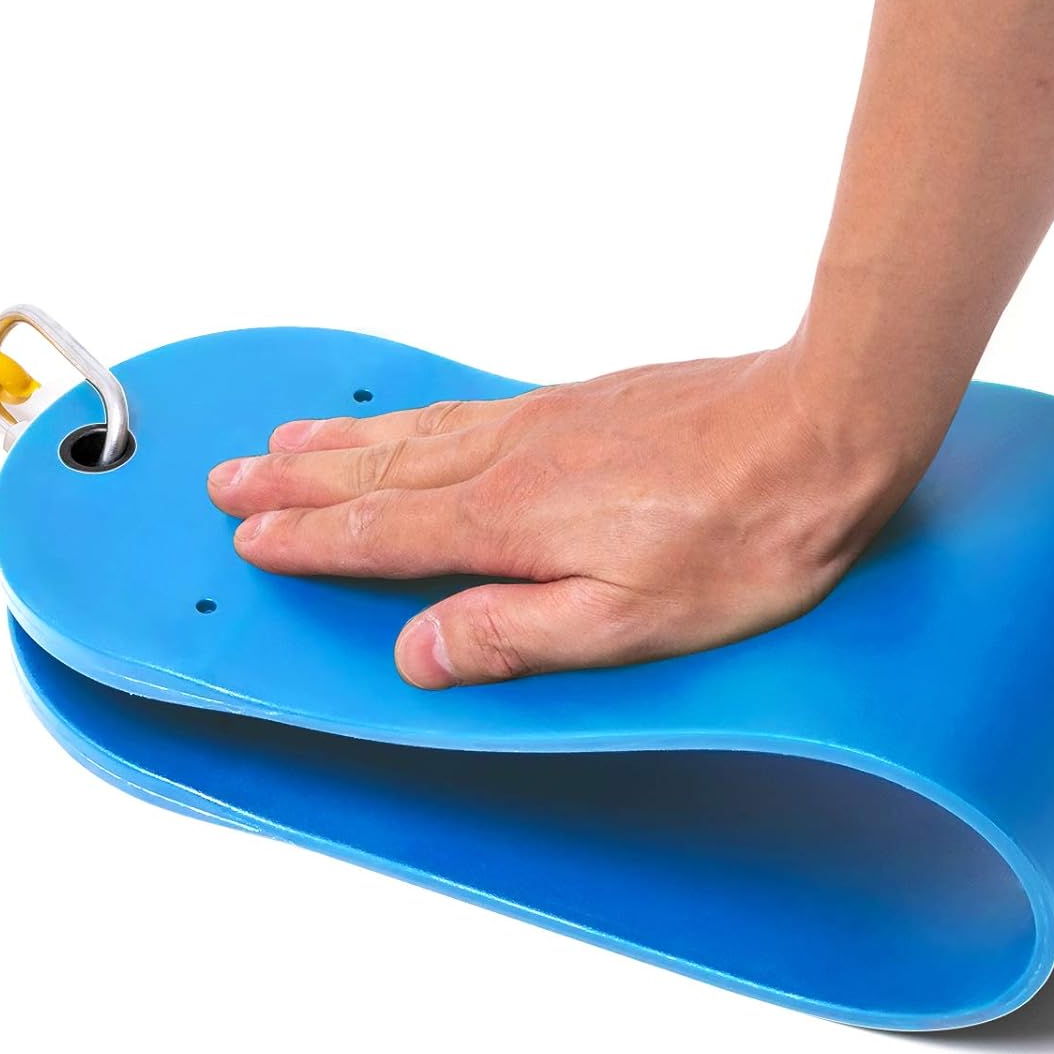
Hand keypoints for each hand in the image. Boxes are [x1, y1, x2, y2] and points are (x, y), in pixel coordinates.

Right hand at [207, 344, 920, 688]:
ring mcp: (547, 422)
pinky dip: (415, 411)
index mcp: (511, 521)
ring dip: (344, 441)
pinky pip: (467, 405)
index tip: (250, 538)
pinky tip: (413, 415)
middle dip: (299, 482)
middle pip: (380, 470)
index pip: (383, 534)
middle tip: (231, 478)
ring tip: (290, 441)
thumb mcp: (630, 621)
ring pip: (418, 430)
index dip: (311, 541)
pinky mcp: (584, 401)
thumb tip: (417, 652)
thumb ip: (515, 635)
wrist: (821, 426)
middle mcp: (513, 460)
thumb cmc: (744, 535)